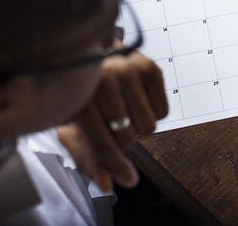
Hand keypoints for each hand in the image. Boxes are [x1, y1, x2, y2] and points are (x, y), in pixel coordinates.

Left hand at [61, 51, 167, 191]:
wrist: (91, 51)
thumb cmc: (81, 92)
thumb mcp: (73, 125)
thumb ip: (87, 157)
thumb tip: (107, 185)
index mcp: (79, 98)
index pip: (103, 144)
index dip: (116, 166)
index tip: (128, 179)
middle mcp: (104, 80)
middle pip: (127, 138)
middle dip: (122, 140)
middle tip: (112, 125)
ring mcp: (129, 70)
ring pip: (148, 127)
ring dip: (138, 126)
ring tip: (124, 109)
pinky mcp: (149, 66)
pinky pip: (163, 112)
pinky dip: (153, 112)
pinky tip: (136, 98)